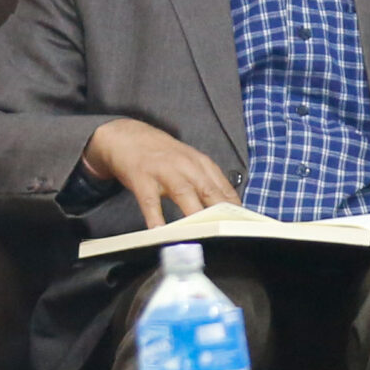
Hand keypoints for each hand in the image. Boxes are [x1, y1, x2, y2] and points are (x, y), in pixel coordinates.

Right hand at [81, 119, 236, 226]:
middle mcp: (186, 166)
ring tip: (201, 233)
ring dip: (194, 213)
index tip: (241, 225)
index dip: (234, 208)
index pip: (224, 189)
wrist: (127, 136)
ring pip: (184, 193)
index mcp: (202, 164)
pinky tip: (160, 231)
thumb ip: (207, 183)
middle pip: (208, 190)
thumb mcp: (191, 163)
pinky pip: (150, 201)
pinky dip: (155, 216)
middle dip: (220, 212)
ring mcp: (164, 171)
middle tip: (228, 232)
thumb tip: (227, 208)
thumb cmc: (163, 155)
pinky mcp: (142, 178)